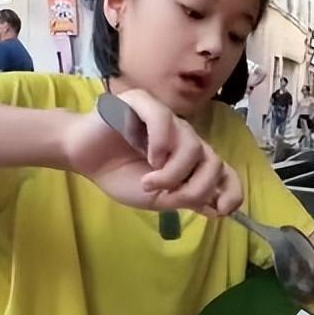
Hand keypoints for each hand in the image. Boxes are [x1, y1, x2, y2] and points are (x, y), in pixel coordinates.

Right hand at [63, 88, 242, 215]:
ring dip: (172, 173)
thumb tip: (218, 207)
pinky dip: (161, 145)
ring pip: (193, 146)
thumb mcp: (157, 198)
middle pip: (213, 162)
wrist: (82, 157)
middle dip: (195, 187)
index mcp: (190, 158)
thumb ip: (186, 198)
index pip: (225, 170)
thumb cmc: (118, 174)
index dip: (231, 190)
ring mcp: (168, 118)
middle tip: (166, 196)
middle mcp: (185, 137)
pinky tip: (148, 158)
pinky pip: (167, 121)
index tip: (220, 210)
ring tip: (148, 182)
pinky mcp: (145, 103)